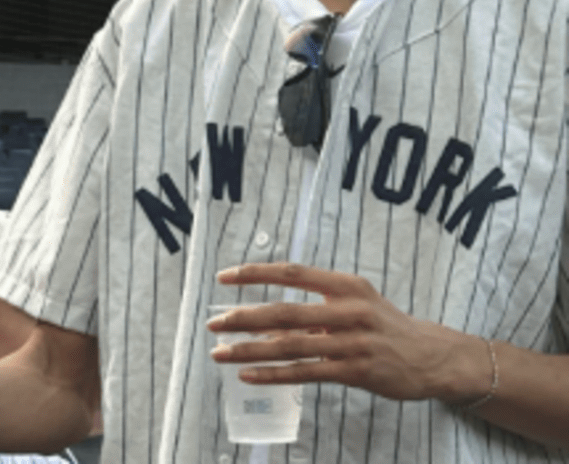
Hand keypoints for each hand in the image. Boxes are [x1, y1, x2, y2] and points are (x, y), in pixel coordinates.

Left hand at [210, 262, 489, 404]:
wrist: (434, 357)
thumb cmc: (385, 325)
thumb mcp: (355, 302)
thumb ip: (316, 306)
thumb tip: (269, 319)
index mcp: (345, 285)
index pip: (292, 273)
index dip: (256, 273)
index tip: (224, 277)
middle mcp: (349, 309)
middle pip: (285, 312)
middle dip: (244, 317)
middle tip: (214, 322)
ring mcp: (354, 342)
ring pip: (291, 346)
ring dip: (251, 350)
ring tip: (221, 352)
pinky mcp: (358, 372)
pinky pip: (307, 373)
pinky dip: (274, 374)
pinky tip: (250, 375)